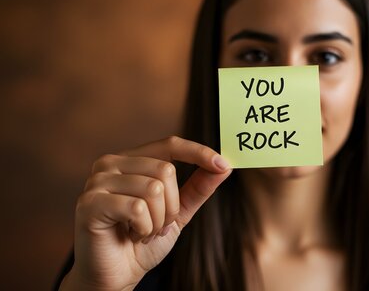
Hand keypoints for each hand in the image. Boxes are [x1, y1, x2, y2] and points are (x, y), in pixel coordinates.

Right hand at [59, 136, 231, 290]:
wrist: (114, 277)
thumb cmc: (141, 242)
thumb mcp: (178, 212)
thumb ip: (198, 188)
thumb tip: (224, 166)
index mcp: (130, 160)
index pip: (170, 144)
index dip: (198, 152)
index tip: (224, 164)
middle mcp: (110, 163)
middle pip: (165, 170)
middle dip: (172, 207)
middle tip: (158, 226)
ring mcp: (97, 182)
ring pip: (153, 189)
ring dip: (157, 221)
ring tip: (142, 232)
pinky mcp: (90, 203)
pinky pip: (137, 208)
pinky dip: (143, 229)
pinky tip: (130, 236)